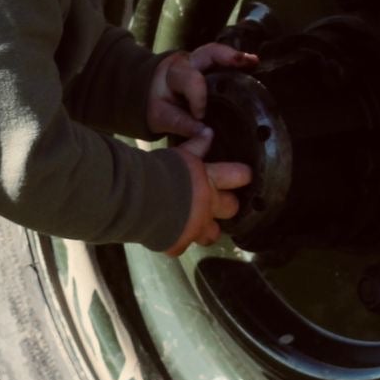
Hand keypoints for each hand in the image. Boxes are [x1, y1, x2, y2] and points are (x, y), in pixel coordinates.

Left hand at [147, 42, 255, 143]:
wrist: (150, 91)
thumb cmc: (159, 105)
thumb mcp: (161, 117)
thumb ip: (180, 123)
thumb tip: (205, 132)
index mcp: (173, 75)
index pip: (189, 81)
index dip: (198, 97)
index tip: (200, 115)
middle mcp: (188, 62)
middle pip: (207, 53)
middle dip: (225, 56)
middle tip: (245, 62)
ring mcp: (200, 61)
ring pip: (218, 53)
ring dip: (237, 57)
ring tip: (254, 62)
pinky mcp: (210, 65)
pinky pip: (225, 60)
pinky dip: (240, 62)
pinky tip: (254, 65)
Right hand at [164, 131, 252, 255]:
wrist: (135, 197)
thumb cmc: (156, 171)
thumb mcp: (178, 154)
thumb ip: (196, 146)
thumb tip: (209, 131)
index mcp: (209, 181)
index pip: (239, 176)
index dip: (242, 175)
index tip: (244, 175)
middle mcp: (208, 206)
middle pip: (231, 208)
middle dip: (227, 205)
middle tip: (217, 201)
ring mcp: (195, 228)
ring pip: (212, 234)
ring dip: (206, 229)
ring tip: (197, 223)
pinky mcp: (178, 243)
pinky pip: (181, 247)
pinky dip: (176, 241)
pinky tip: (169, 234)